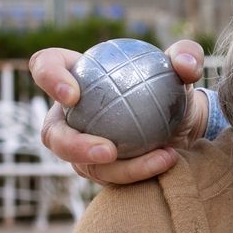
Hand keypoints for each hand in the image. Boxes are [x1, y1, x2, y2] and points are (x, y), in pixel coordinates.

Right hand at [32, 38, 206, 184]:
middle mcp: (69, 114)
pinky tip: (168, 160)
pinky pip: (113, 177)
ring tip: (157, 159)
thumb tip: (185, 65)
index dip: (48, 78)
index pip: (46, 67)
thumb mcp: (183, 66)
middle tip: (108, 151)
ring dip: (118, 168)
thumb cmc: (172, 85)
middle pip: (52, 134)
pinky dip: (140, 171)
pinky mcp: (100, 170)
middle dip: (72, 145)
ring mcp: (80, 146)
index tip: (73, 94)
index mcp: (76, 75)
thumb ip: (186, 55)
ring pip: (83, 164)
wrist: (185, 121)